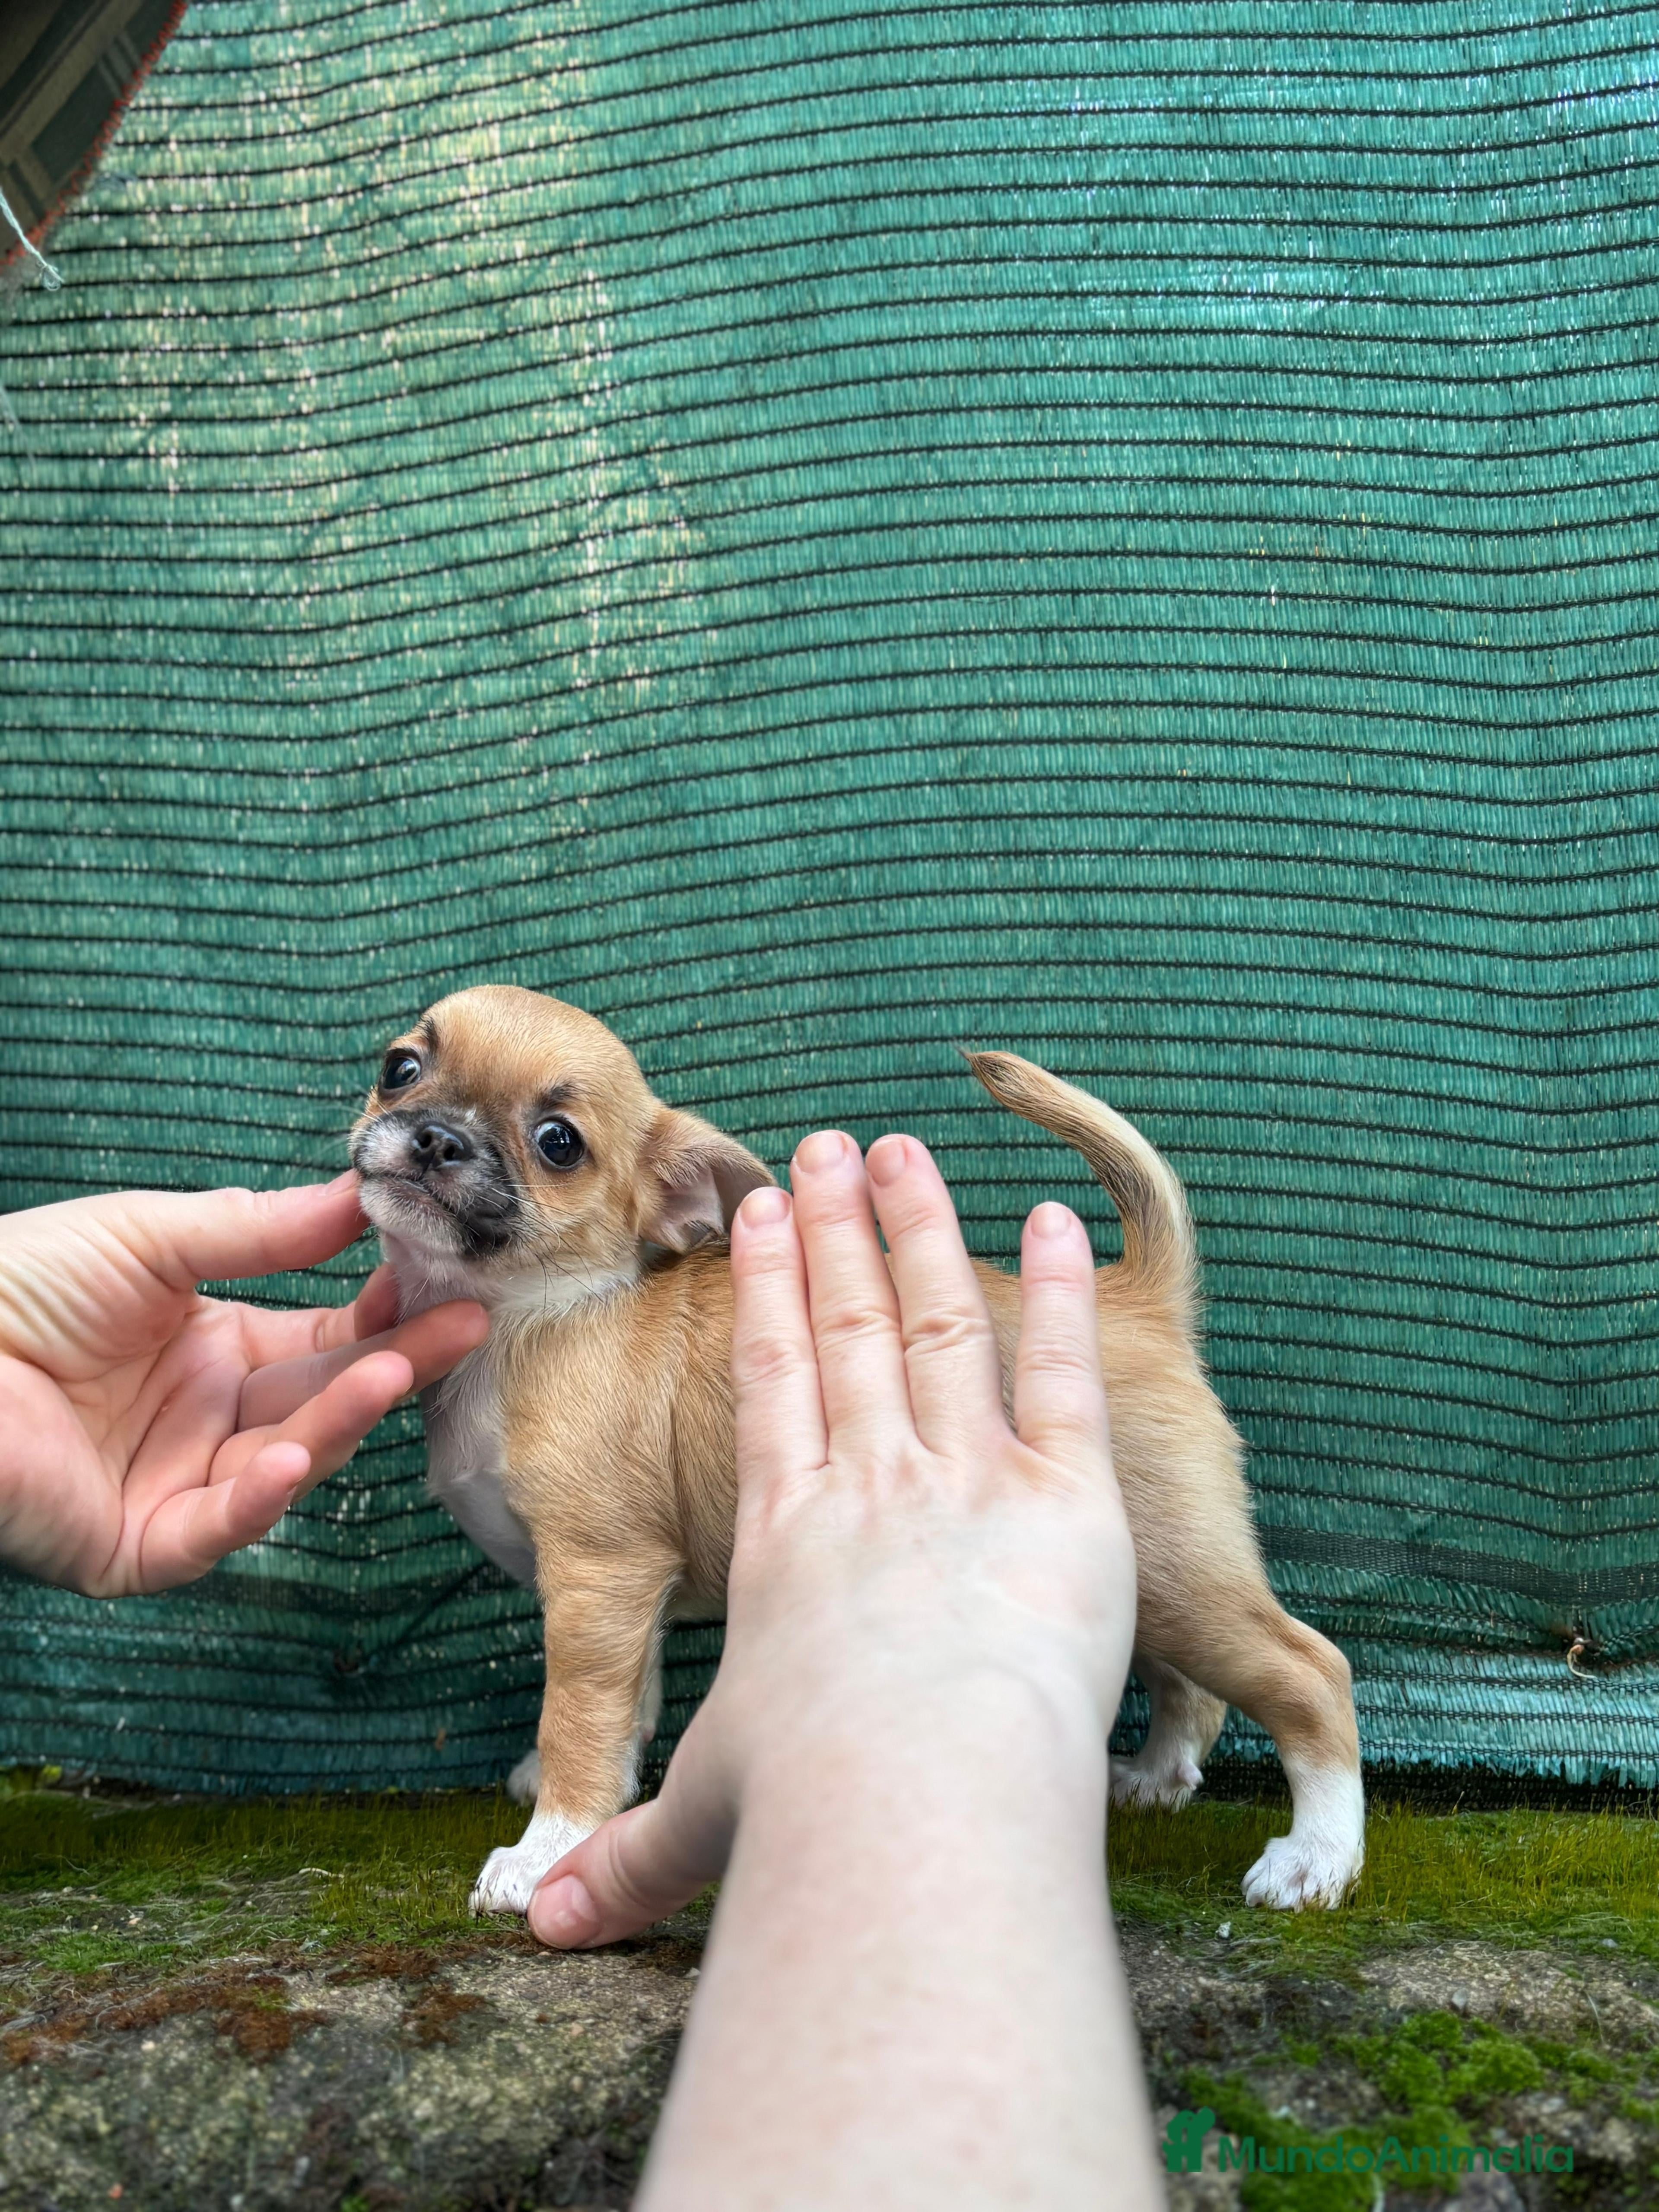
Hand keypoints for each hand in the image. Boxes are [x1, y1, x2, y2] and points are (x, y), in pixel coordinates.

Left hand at [0, 1173, 486, 1595]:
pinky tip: (289, 1458)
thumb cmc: (14, 1284)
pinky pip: (215, 1529)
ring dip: (341, 1420)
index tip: (437, 1276)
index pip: (322, 1339)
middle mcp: (208, 1420)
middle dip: (395, 1362)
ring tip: (389, 1374)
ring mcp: (178, 1486)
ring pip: (285, 1463)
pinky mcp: (136, 1546)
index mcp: (211, 1350)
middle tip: (464, 1325)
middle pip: (321, 1399)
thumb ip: (254, 1230)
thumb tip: (355, 1197)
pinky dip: (258, 1498)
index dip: (379, 1313)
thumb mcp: (145, 1238)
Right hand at [528, 1127, 1136, 1944]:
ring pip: (937, 1322)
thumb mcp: (706, 1818)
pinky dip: (1058, 1291)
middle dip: (837, 1227)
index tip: (764, 1212)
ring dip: (920, 1227)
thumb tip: (535, 1922)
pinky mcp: (1066, 1501)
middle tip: (830, 1145)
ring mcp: (965, 1479)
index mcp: (788, 1532)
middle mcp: (870, 1483)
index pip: (773, 1377)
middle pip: (848, 1325)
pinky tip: (1047, 1215)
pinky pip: (1061, 1373)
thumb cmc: (807, 1815)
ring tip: (906, 1148)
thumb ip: (629, 1852)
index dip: (771, 1288)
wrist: (912, 1811)